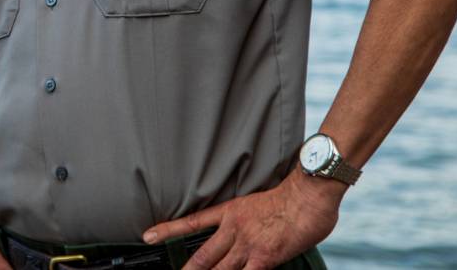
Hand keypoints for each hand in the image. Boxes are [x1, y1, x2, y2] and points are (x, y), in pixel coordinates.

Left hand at [141, 170, 342, 268]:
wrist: (308, 194)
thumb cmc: (293, 196)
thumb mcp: (260, 202)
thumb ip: (250, 219)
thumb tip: (251, 234)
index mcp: (231, 211)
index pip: (192, 221)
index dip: (168, 230)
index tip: (148, 236)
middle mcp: (234, 228)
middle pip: (203, 254)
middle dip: (188, 269)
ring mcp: (247, 244)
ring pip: (219, 269)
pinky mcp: (264, 258)